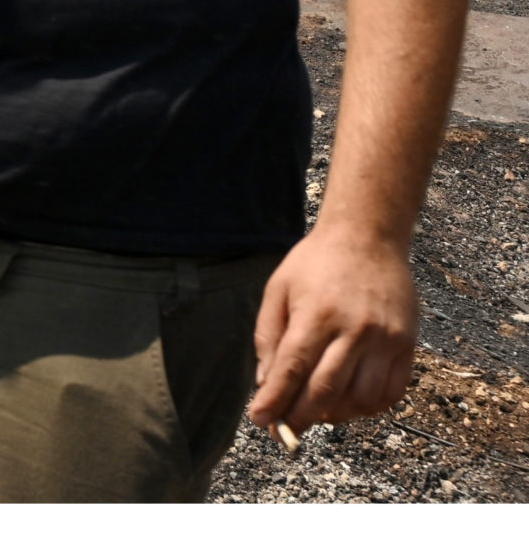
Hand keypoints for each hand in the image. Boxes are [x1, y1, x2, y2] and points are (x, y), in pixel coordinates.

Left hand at [248, 224, 418, 436]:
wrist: (367, 237)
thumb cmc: (315, 263)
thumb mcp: (278, 288)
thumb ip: (268, 335)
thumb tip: (265, 382)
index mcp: (316, 314)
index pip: (292, 368)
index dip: (275, 399)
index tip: (259, 420)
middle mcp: (353, 330)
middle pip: (325, 390)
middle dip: (300, 416)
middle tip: (284, 429)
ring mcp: (384, 339)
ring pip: (360, 398)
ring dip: (335, 415)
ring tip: (316, 414)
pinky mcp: (407, 345)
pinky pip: (391, 392)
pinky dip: (369, 407)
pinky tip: (350, 404)